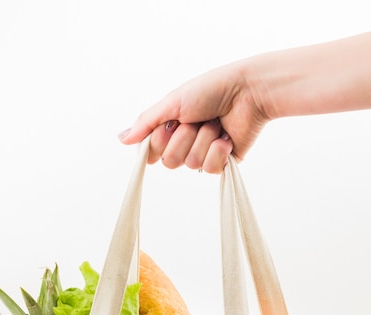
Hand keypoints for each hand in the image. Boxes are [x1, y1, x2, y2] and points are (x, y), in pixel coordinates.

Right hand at [118, 61, 270, 172]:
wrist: (247, 92)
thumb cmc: (211, 90)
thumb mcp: (172, 103)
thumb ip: (146, 122)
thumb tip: (122, 139)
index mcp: (171, 128)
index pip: (152, 152)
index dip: (159, 141)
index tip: (170, 124)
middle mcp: (185, 143)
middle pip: (170, 161)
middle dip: (184, 138)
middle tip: (196, 120)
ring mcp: (203, 153)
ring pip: (191, 163)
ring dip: (203, 139)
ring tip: (215, 123)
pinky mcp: (222, 163)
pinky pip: (209, 169)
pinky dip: (218, 150)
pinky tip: (226, 136)